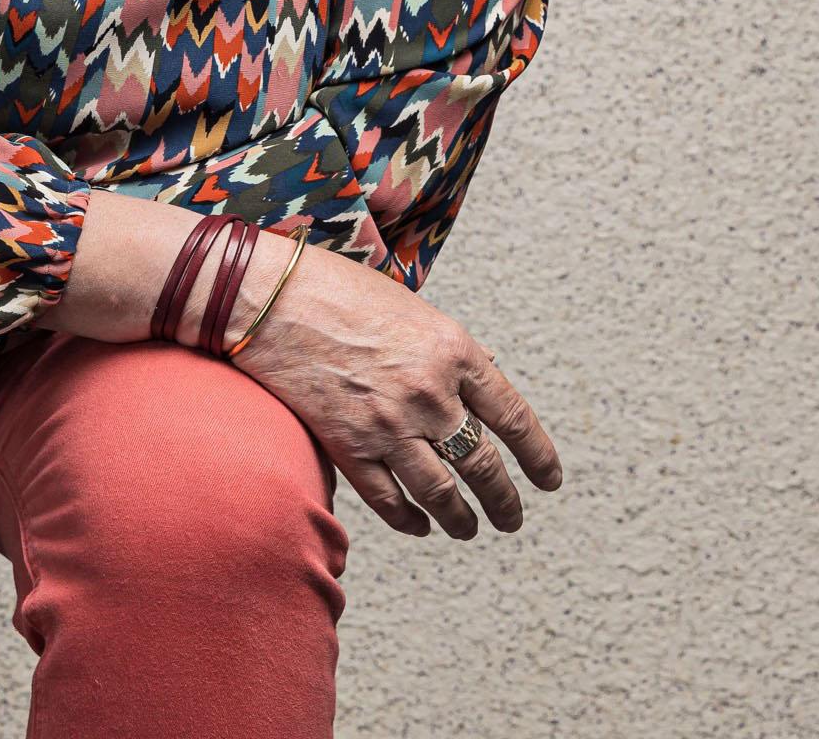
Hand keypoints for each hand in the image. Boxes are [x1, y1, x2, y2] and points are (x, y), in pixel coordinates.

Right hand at [230, 239, 563, 540]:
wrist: (269, 298)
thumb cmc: (337, 290)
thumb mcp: (409, 307)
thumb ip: (445, 348)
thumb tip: (482, 373)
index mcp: (453, 350)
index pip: (514, 416)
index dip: (538, 455)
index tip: (548, 480)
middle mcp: (429, 393)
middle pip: (485, 466)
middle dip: (505, 501)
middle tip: (511, 518)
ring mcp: (389, 425)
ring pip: (443, 494)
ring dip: (462, 519)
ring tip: (469, 529)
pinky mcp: (349, 447)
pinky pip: (391, 501)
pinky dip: (410, 520)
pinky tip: (419, 525)